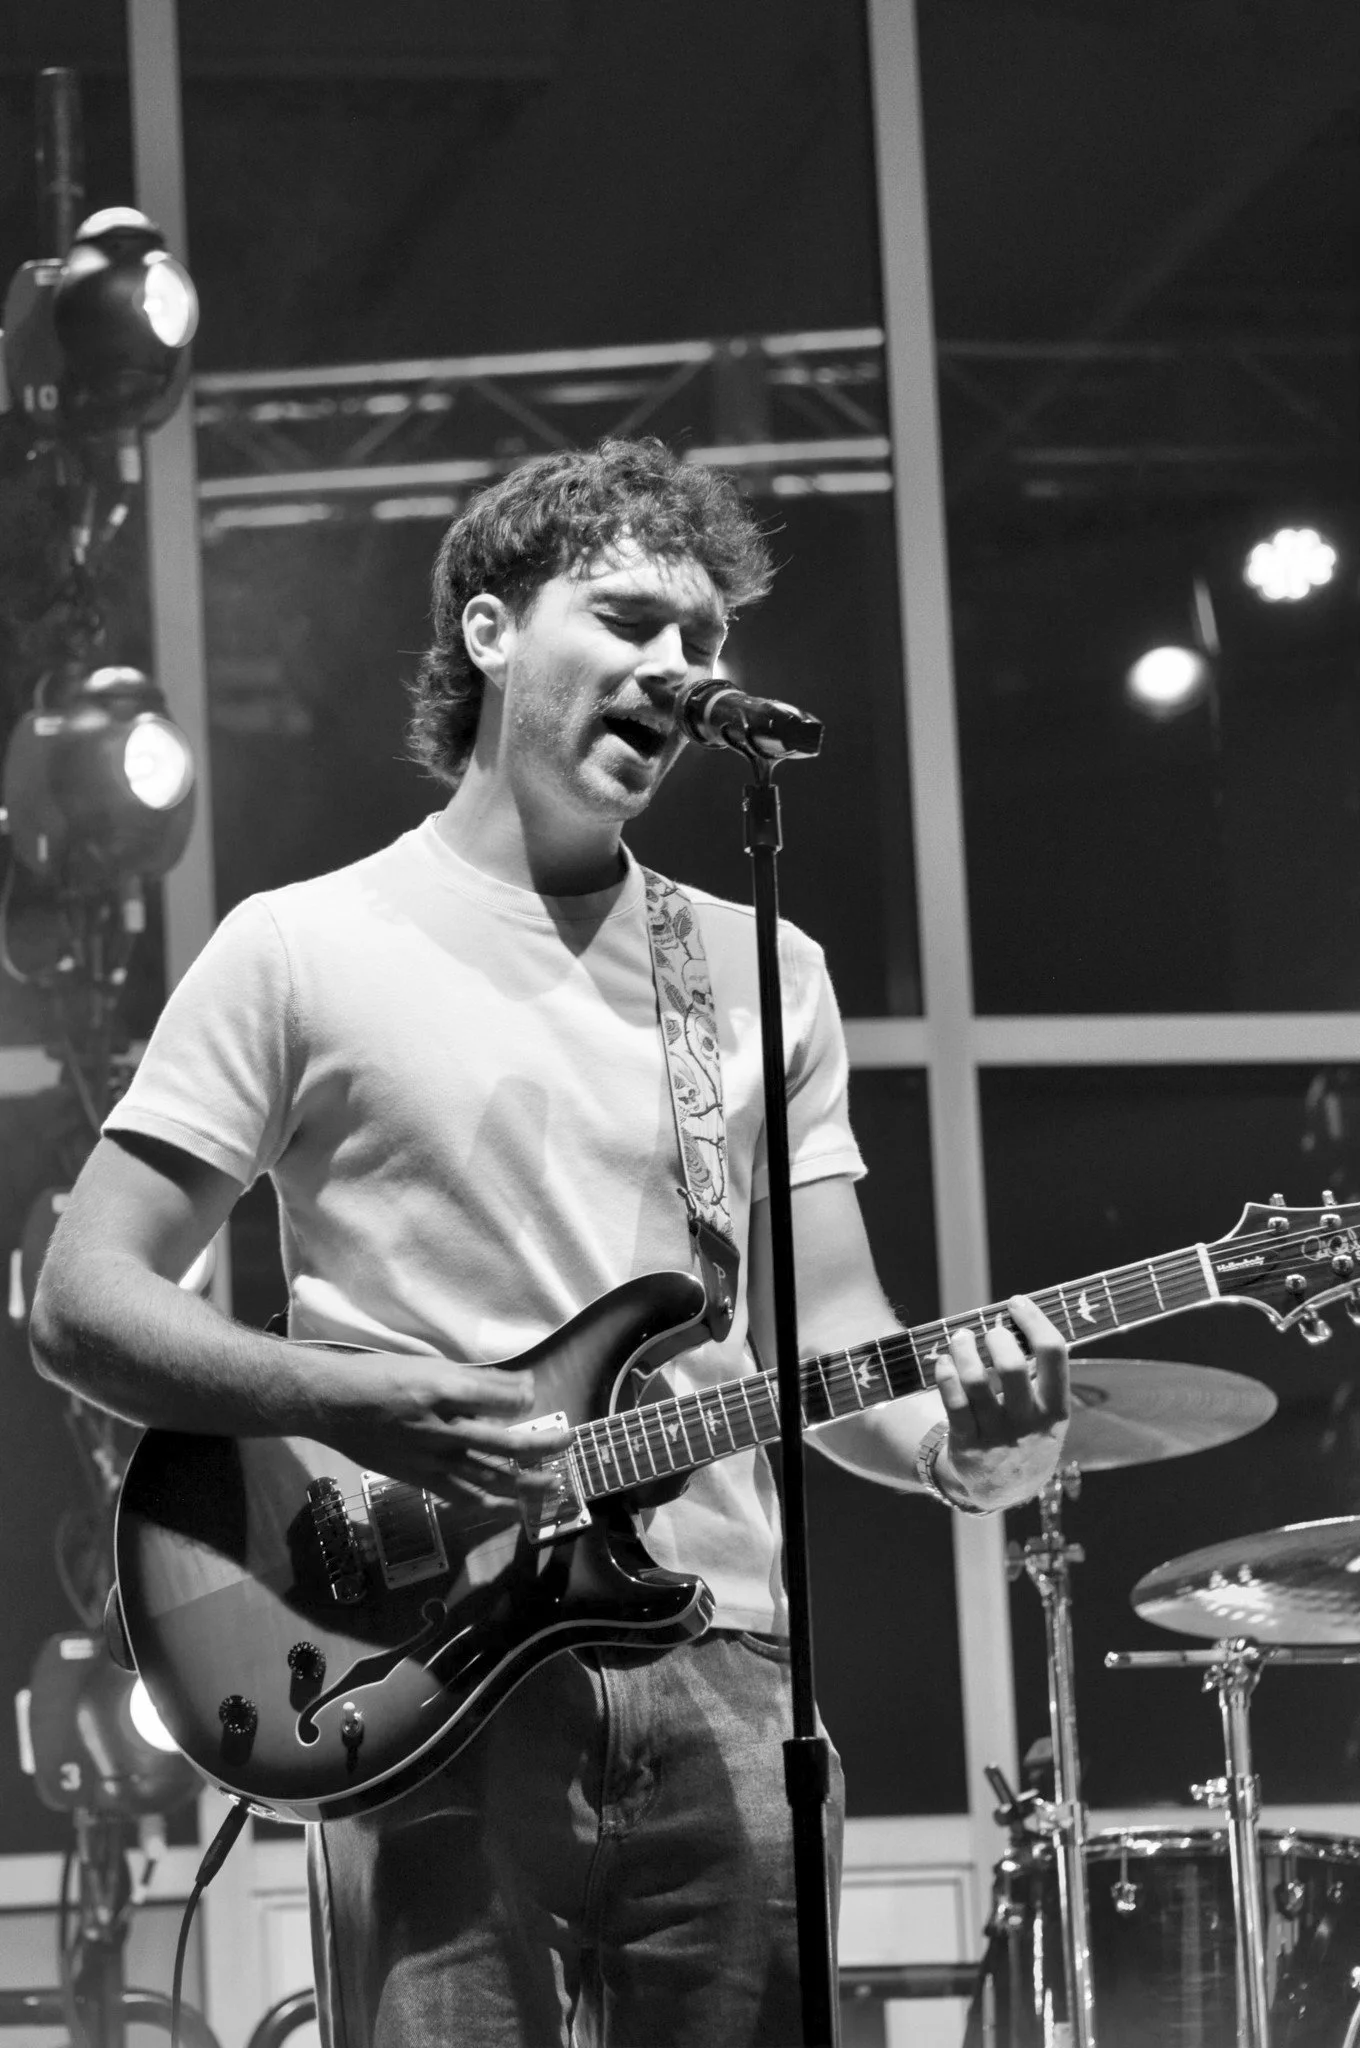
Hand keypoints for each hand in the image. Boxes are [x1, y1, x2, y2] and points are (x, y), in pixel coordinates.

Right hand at [314, 1349, 570, 1511]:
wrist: (333, 1404)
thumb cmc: (380, 1375)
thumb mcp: (429, 1363)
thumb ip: (476, 1380)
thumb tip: (520, 1389)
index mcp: (443, 1389)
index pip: (503, 1399)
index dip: (525, 1398)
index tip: (533, 1396)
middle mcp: (442, 1428)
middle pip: (506, 1443)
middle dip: (543, 1446)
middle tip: (569, 1442)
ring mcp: (432, 1458)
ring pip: (490, 1476)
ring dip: (527, 1482)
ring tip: (554, 1483)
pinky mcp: (421, 1478)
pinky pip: (464, 1496)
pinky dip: (492, 1504)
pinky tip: (515, 1509)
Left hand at [932, 1295, 1069, 1509]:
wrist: (1004, 1489)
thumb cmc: (1026, 1434)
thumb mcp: (1047, 1414)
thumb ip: (1039, 1376)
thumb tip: (1017, 1320)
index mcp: (1056, 1410)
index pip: (1054, 1355)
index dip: (1034, 1321)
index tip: (1017, 1302)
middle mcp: (1028, 1423)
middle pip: (1011, 1367)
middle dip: (996, 1338)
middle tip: (989, 1331)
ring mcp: (996, 1435)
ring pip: (975, 1382)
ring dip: (964, 1350)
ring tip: (960, 1337)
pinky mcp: (966, 1444)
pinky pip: (952, 1401)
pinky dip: (945, 1373)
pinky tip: (944, 1360)